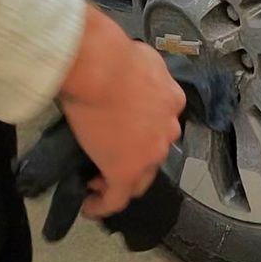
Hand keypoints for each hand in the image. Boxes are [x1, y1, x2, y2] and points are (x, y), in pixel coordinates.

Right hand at [59, 10, 184, 218]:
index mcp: (171, 100)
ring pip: (139, 178)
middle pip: (154, 153)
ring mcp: (149, 153)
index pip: (161, 123)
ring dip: (120, 181)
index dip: (143, 131)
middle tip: (111, 159)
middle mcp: (167, 129)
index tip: (125, 133)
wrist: (101, 68)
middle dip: (135, 159)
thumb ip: (143, 70)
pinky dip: (103, 205)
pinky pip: (116, 198)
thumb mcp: (140, 57)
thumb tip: (133, 70)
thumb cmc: (113, 55)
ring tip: (98, 184)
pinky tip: (89, 207)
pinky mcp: (125, 171)